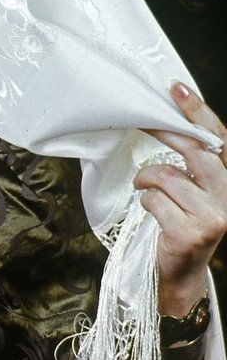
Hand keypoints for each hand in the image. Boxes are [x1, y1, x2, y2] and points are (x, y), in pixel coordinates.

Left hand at [135, 81, 226, 315]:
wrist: (180, 272)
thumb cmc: (180, 220)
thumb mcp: (191, 188)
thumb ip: (188, 160)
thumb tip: (161, 117)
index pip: (217, 139)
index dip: (198, 111)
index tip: (176, 87)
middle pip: (194, 151)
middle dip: (163, 132)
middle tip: (141, 123)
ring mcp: (213, 217)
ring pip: (166, 175)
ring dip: (146, 179)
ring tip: (145, 188)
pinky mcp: (192, 233)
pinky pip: (153, 200)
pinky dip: (144, 201)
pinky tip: (152, 212)